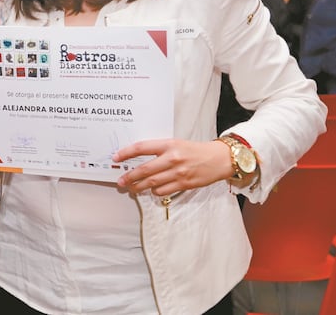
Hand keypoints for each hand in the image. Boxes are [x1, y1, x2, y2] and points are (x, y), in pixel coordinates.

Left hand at [113, 138, 233, 196]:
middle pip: (144, 170)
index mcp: (168, 144)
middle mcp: (172, 158)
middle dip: (129, 177)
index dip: (126, 153)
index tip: (116, 158)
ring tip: (132, 188)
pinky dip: (154, 191)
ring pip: (152, 183)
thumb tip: (138, 158)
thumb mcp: (175, 143)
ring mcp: (178, 173)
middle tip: (120, 181)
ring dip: (139, 187)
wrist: (219, 159)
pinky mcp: (184, 184)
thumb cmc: (195, 150)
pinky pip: (163, 191)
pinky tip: (151, 190)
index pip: (141, 148)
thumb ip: (158, 149)